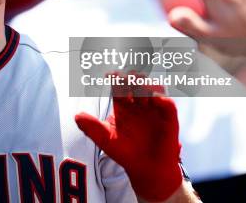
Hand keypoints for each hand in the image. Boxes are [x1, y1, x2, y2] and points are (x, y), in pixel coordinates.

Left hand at [75, 73, 181, 201]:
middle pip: (136, 83)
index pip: (119, 87)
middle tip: (125, 78)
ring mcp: (154, 109)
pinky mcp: (168, 118)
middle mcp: (138, 103)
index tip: (110, 75)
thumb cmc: (125, 153)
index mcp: (123, 105)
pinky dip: (162, 99)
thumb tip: (76, 116)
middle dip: (131, 78)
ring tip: (138, 87)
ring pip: (152, 89)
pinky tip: (154, 99)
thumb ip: (92, 128)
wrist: (146, 170)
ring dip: (146, 85)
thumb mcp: (106, 140)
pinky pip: (167, 104)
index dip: (115, 79)